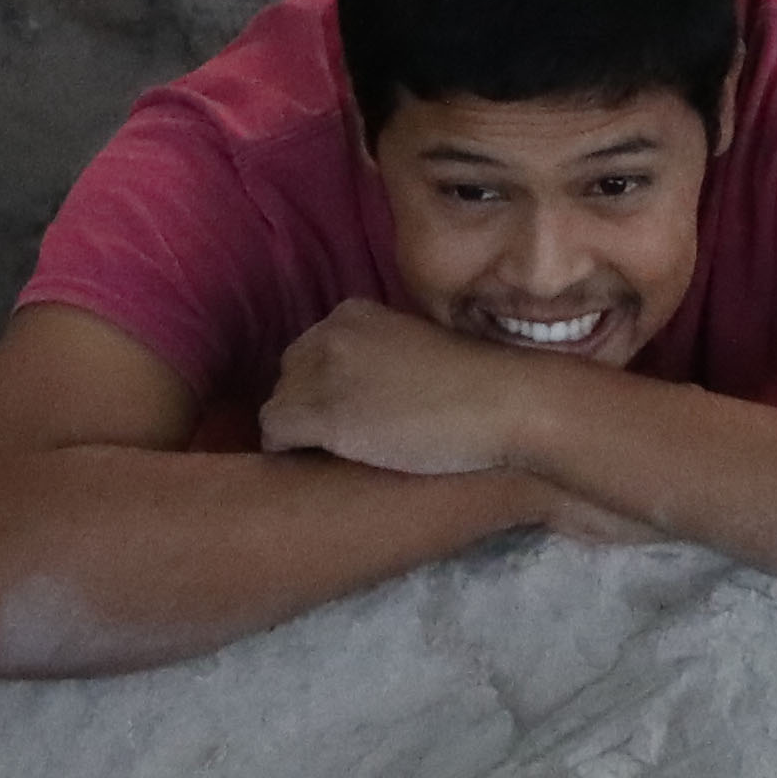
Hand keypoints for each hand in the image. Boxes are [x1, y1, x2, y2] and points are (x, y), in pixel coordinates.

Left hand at [255, 297, 558, 479]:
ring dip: (302, 432)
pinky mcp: (321, 415)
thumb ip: (382, 357)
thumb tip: (366, 390)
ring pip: (278, 404)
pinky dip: (290, 452)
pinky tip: (323, 464)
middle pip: (289, 375)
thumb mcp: (417, 349)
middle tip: (345, 438)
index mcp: (353, 313)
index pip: (310, 350)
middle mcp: (328, 333)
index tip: (352, 411)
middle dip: (309, 405)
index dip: (326, 386)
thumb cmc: (479, 383)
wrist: (502, 404)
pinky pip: (274, 433)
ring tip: (337, 455)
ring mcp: (320, 372)